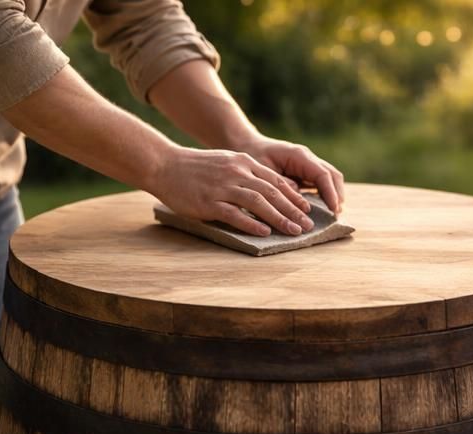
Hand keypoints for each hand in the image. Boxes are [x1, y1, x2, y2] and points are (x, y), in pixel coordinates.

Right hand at [151, 147, 314, 237]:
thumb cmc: (193, 167)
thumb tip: (262, 188)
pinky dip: (251, 224)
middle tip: (307, 224)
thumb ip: (243, 172)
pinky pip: (235, 214)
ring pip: (259, 203)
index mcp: (243, 162)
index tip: (305, 208)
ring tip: (293, 231)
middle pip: (273, 192)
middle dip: (293, 210)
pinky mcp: (209, 202)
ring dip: (279, 218)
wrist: (165, 165)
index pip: (276, 180)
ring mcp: (223, 187)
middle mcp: (238, 173)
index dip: (293, 196)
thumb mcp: (224, 161)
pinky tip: (264, 233)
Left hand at [236, 135, 345, 214]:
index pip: (322, 175)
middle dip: (336, 195)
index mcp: (299, 156)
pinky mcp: (304, 171)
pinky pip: (321, 182)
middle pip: (332, 175)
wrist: (246, 145)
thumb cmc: (253, 157)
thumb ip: (281, 183)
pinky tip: (325, 208)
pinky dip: (325, 194)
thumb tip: (298, 198)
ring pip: (329, 178)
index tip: (333, 210)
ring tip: (334, 214)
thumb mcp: (263, 171)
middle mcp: (307, 158)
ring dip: (334, 195)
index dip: (330, 193)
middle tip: (336, 216)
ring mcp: (307, 164)